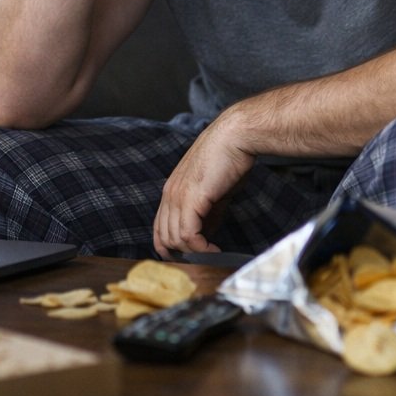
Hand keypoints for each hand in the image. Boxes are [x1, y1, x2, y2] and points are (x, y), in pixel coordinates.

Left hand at [153, 116, 254, 259]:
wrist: (235, 136)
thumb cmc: (230, 158)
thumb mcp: (215, 190)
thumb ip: (208, 212)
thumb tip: (207, 233)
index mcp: (171, 190)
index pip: (159, 228)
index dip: (172, 246)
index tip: (192, 255)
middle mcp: (169, 194)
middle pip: (163, 237)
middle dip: (183, 253)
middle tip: (203, 259)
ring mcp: (177, 196)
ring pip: (174, 239)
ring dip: (194, 252)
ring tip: (213, 253)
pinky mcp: (191, 199)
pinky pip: (188, 234)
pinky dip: (201, 248)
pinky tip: (214, 249)